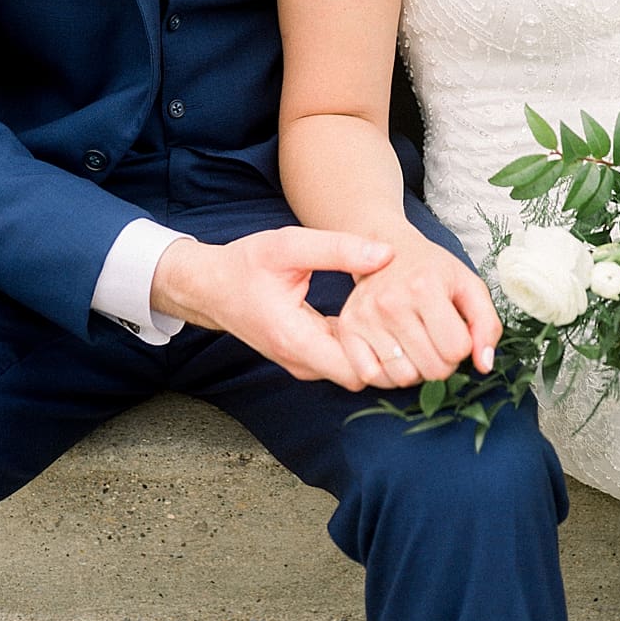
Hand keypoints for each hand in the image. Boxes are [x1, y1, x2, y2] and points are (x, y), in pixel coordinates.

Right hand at [150, 228, 394, 390]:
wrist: (211, 286)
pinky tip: (371, 316)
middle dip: (388, 352)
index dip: (386, 351)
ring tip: (394, 314)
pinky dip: (360, 344)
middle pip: (362, 375)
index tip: (403, 322)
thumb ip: (338, 249)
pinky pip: (342, 361)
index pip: (358, 371)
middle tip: (408, 317)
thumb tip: (387, 254)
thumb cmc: (246, 264)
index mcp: (296, 339)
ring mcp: (303, 363)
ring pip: (354, 371)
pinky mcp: (306, 357)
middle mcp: (301, 361)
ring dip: (376, 348)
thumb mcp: (289, 246)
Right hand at [335, 232, 500, 390]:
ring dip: (415, 369)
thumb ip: (486, 325)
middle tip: (435, 337)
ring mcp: (365, 316)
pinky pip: (371, 377)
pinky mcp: (347, 328)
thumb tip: (483, 365)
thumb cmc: (431, 269)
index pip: (457, 350)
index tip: (452, 328)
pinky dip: (387, 375)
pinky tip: (394, 354)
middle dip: (442, 360)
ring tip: (415, 344)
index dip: (461, 345)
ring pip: (404, 379)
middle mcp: (391, 301)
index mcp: (425, 286)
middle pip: (433, 369)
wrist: (387, 248)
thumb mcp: (469, 286)